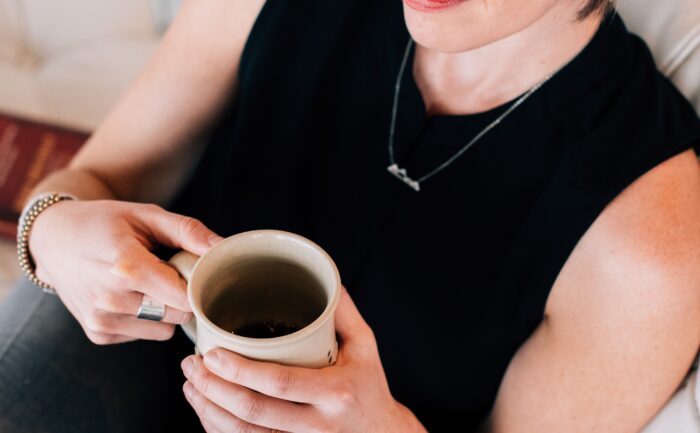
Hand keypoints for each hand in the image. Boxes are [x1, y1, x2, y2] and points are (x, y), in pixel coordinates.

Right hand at [30, 200, 222, 344]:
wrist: (54, 239)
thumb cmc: (106, 223)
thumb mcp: (147, 215)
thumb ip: (189, 231)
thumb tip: (224, 247)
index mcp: (127, 267)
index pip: (185, 298)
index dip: (197, 286)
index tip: (194, 272)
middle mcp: (111, 299)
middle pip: (177, 316)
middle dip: (181, 297)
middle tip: (167, 274)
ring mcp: (101, 320)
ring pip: (163, 330)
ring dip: (163, 311)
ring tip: (146, 284)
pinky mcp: (97, 334)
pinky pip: (143, 335)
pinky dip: (143, 320)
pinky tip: (129, 296)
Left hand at [181, 288, 426, 432]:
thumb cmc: (370, 387)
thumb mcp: (366, 346)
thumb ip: (343, 312)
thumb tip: (323, 277)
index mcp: (335, 392)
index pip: (280, 383)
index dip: (241, 371)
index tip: (213, 354)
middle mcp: (316, 425)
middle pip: (253, 412)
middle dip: (213, 389)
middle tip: (191, 365)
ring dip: (208, 411)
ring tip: (191, 385)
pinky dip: (220, 430)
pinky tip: (207, 410)